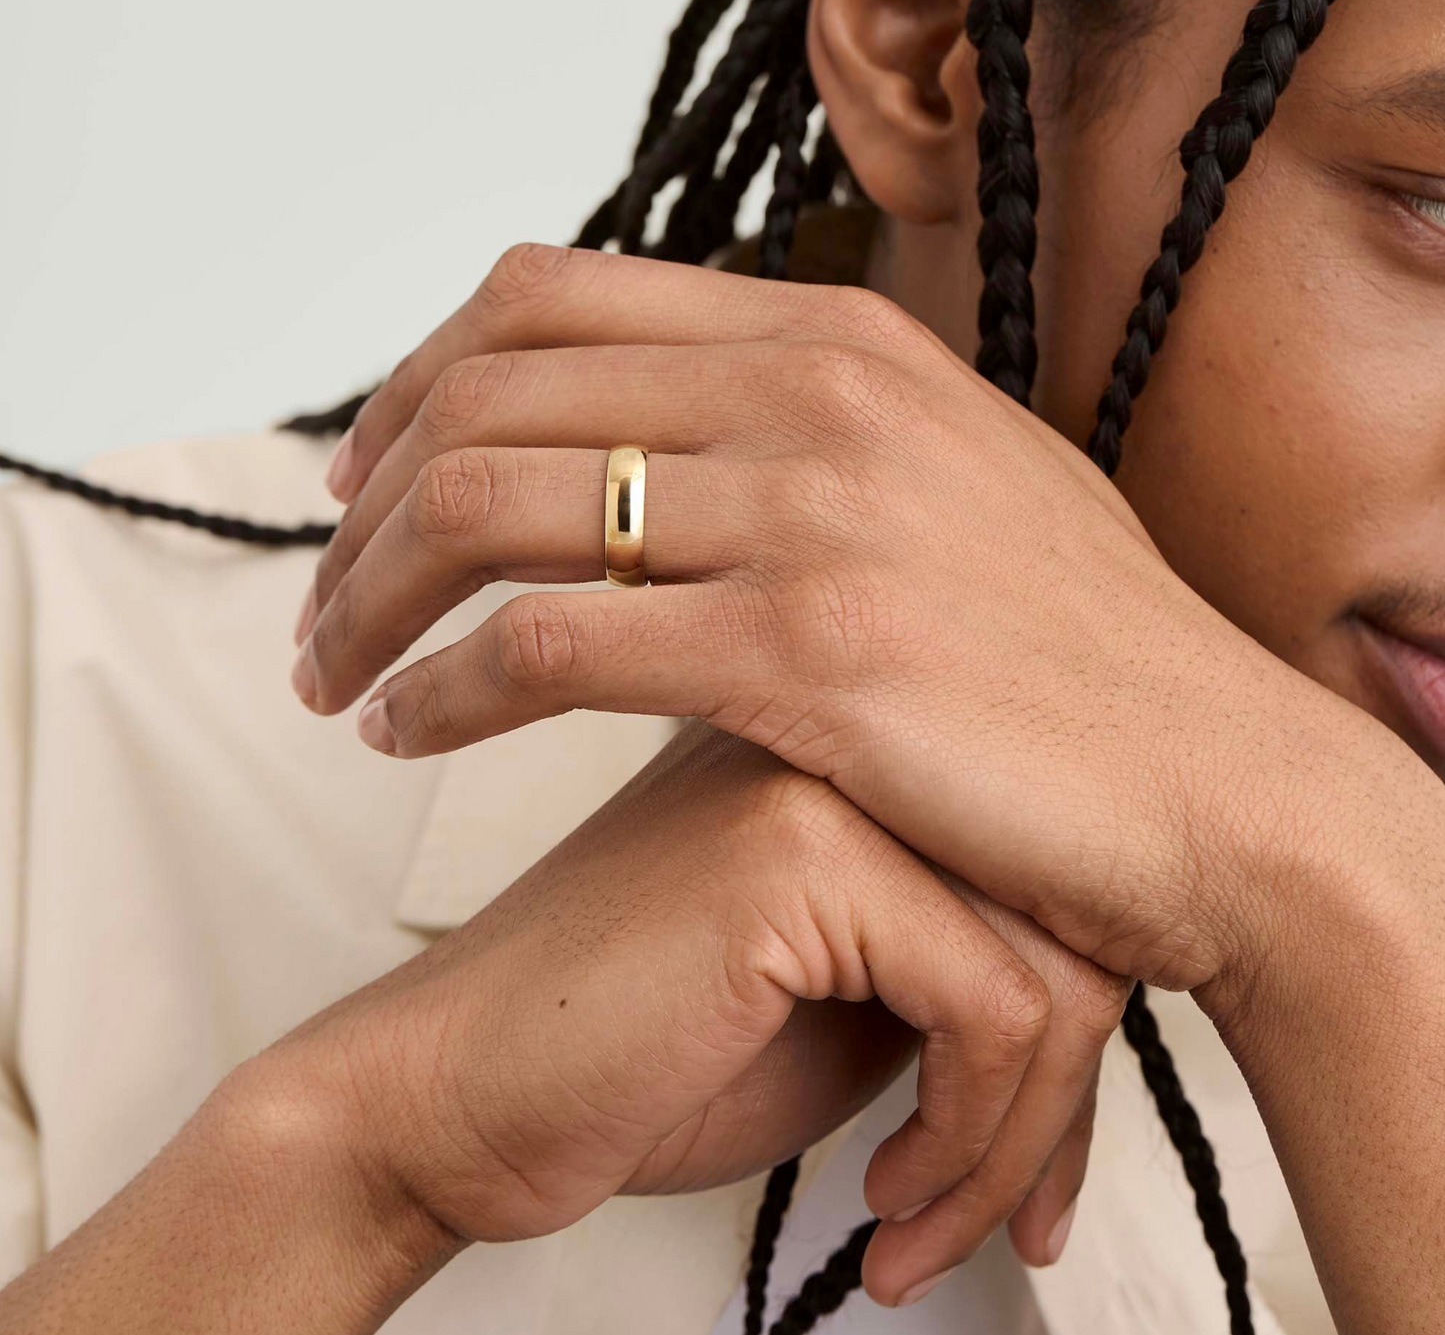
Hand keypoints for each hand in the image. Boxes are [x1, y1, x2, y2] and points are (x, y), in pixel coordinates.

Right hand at [224, 723, 1123, 1305]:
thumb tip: (1102, 1005)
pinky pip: (993, 1009)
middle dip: (1061, 1106)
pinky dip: (969, 1140)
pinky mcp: (796, 853)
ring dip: (1015, 1143)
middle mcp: (842, 744)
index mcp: (849, 760)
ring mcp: (818, 781)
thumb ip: (957, 961)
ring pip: (1058, 968)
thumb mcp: (842, 1000)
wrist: (461, 1097)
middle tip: (1012, 1216)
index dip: (1066, 1043)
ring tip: (927, 1223)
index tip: (1033, 1161)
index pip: (1044, 873)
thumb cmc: (634, 1056)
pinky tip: (885, 1200)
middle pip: (1074, 916)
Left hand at [293, 242, 1388, 1004]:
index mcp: (835, 339)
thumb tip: (670, 438)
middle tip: (320, 589)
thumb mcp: (950, 477)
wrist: (1217, 780)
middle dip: (363, 497)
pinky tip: (402, 732)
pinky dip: (439, 689)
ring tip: (328, 670)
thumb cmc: (1080, 651)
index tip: (365, 471)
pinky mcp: (808, 659)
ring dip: (370, 595)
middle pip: (487, 392)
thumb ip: (811, 432)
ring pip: (490, 509)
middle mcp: (812, 398)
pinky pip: (549, 649)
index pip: (548, 296)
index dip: (417, 377)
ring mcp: (811, 520)